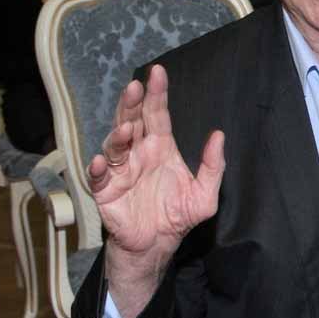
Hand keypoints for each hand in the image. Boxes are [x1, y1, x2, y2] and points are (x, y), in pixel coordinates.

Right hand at [88, 64, 224, 317]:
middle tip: (135, 87)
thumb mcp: (205, 194)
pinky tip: (103, 161)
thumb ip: (214, 166)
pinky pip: (99, 177)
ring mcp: (121, 170)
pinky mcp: (106, 191)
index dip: (157, 94)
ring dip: (118, 135)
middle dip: (133, 103)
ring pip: (115, 145)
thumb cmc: (178, 215)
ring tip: (127, 129)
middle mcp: (138, 152)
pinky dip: (99, 168)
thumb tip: (219, 135)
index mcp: (161, 147)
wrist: (158, 245)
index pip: (158, 114)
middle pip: (133, 120)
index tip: (157, 72)